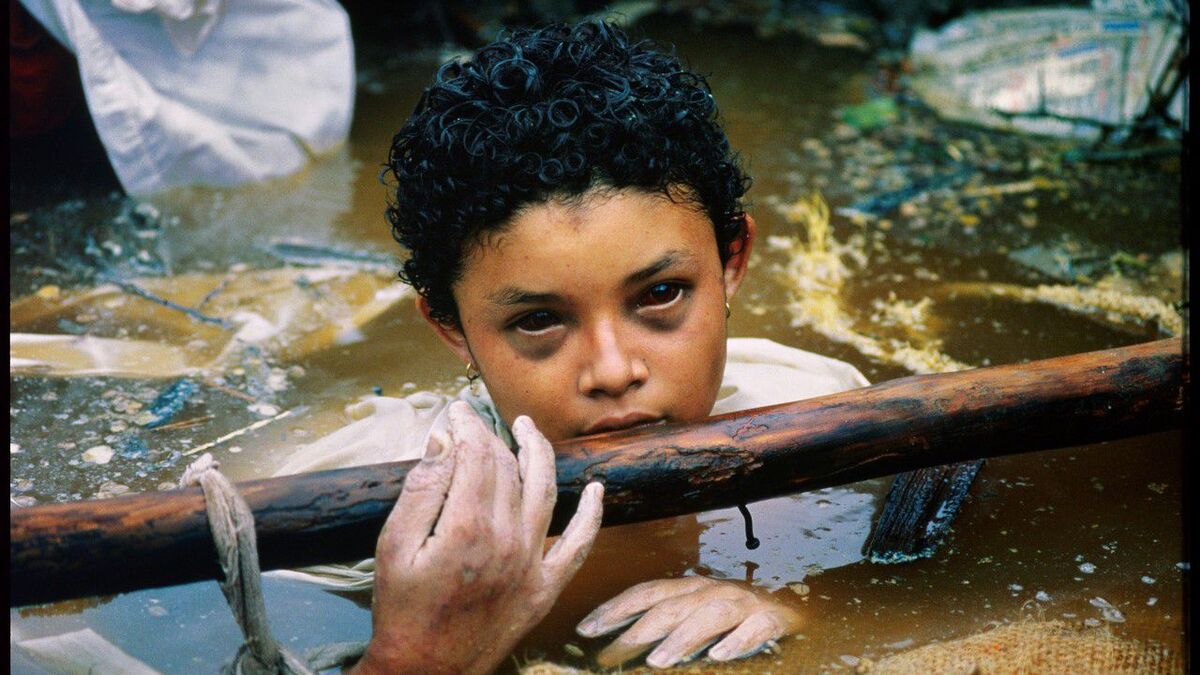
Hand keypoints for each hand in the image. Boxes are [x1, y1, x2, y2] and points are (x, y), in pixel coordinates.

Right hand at [350, 401, 604, 674]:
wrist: (426, 671)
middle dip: (491, 436)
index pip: (476, 454)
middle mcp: (507, 539)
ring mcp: (532, 564)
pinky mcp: (546, 587)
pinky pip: (579, 544)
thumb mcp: (393, 546)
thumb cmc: (403, 610)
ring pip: (545, 491)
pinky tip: (596, 489)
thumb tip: (445, 441)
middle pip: (507, 468)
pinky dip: (592, 515)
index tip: (455, 412)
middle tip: (475, 422)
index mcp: (467, 527)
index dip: (466, 426)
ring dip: (539, 453)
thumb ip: (422, 490)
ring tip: (528, 429)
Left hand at [576, 577, 799, 668]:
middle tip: (609, 657)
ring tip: (657, 662)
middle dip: (636, 632)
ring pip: (708, 617)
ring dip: (681, 638)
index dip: (615, 609)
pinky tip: (720, 657)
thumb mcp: (695, 616)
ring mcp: (742, 604)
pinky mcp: (772, 620)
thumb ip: (664, 625)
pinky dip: (737, 642)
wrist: (793, 606)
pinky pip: (755, 629)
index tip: (585, 630)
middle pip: (670, 608)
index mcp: (690, 588)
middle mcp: (712, 591)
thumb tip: (616, 647)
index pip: (646, 593)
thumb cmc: (732, 617)